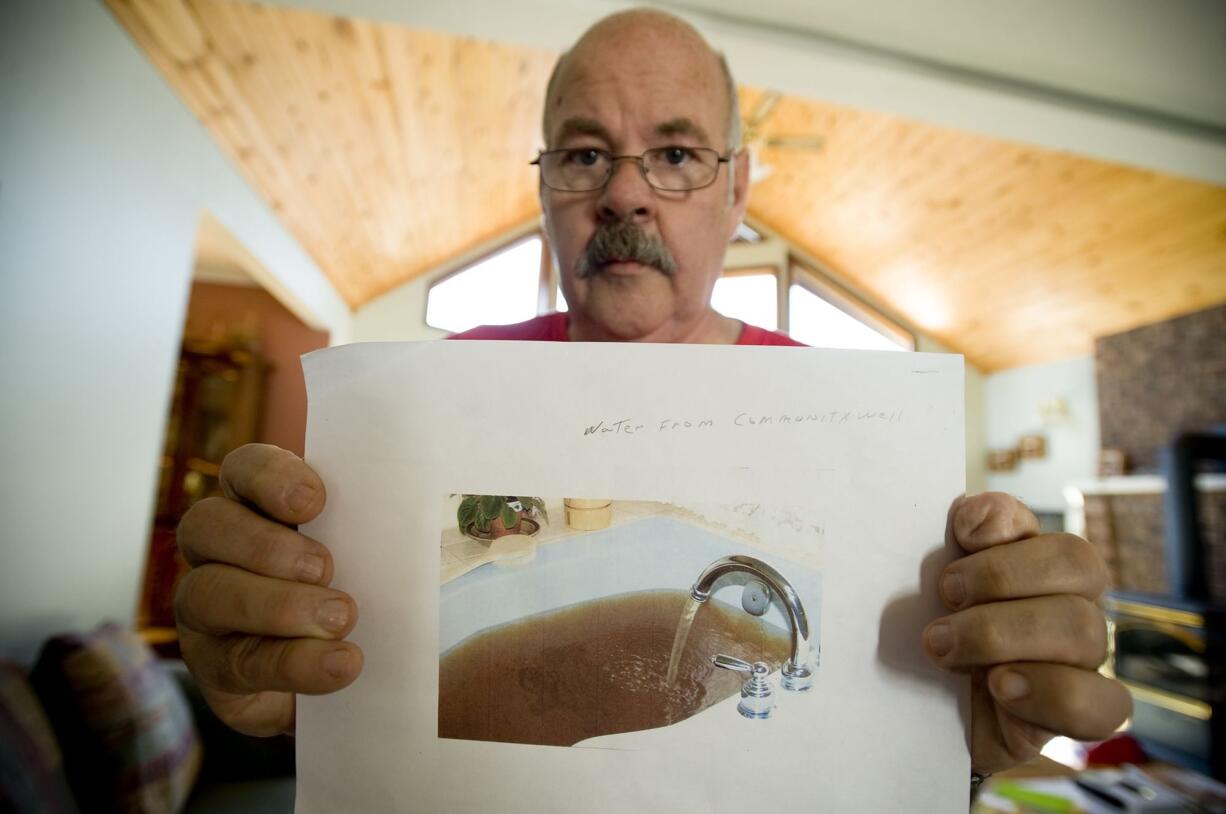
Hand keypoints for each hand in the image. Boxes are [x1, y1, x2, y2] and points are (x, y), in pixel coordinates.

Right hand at [175, 444, 361, 735]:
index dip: (269, 477)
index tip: (314, 500)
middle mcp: (218, 551)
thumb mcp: (375, 551)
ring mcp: (206, 611)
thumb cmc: (366, 590)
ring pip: (207, 594)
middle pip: (206, 524)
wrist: (353, 682)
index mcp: (256, 505)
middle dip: (265, 545)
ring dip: (277, 606)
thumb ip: (386, 522)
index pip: (242, 468)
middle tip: (326, 567)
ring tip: (340, 617)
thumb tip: (452, 491)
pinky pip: (238, 662)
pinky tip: (340, 663)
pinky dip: (294, 663)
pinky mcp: (216, 668)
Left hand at [924, 493, 1130, 773]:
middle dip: (1000, 575)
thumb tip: (970, 518)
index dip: (1001, 518)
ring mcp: (1083, 656)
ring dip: (1003, 634)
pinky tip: (1001, 687)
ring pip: (1083, 627)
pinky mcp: (1084, 712)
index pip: (1030, 519)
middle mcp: (1068, 599)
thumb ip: (945, 550)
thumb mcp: (923, 595)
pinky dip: (1049, 692)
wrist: (927, 721)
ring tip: (946, 650)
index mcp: (1028, 559)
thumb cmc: (930, 646)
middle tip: (945, 597)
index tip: (960, 534)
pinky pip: (1103, 703)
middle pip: (1076, 562)